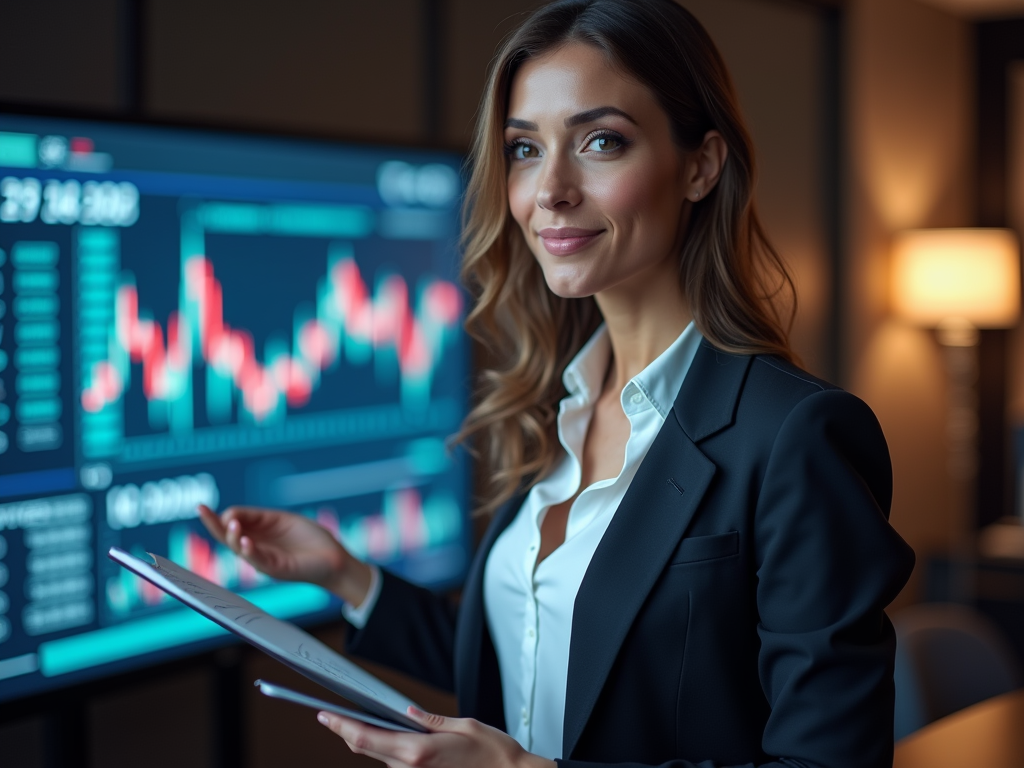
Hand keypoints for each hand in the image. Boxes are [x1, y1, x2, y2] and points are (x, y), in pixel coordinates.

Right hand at [197, 504, 371, 604]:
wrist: (334, 558)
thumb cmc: (309, 538)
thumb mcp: (281, 520)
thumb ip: (258, 517)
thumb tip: (232, 514)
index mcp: (257, 534)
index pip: (232, 524)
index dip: (220, 515)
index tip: (205, 506)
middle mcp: (256, 548)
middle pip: (228, 537)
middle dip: (213, 524)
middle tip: (201, 510)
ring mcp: (265, 559)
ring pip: (240, 549)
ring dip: (234, 536)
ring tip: (232, 524)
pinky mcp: (276, 569)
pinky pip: (259, 560)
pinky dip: (250, 551)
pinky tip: (246, 542)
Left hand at [317, 707, 555, 767]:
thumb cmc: (494, 752)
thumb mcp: (464, 725)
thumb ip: (431, 720)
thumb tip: (407, 711)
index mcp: (419, 751)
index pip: (367, 738)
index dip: (341, 726)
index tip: (324, 714)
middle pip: (367, 749)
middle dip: (347, 731)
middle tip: (329, 715)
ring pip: (381, 758)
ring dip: (367, 740)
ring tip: (355, 720)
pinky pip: (396, 765)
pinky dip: (386, 750)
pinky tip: (385, 736)